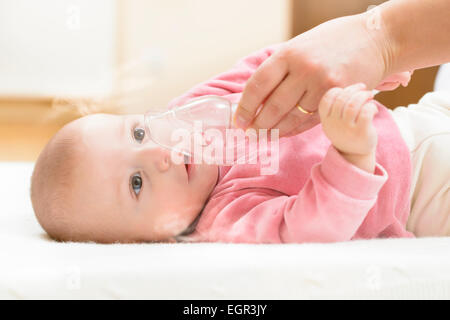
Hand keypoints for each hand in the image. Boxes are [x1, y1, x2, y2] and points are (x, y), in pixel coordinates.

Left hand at [234, 12, 390, 136]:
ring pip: (291, 118)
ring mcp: (323, 85)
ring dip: (275, 131)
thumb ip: (280, 69)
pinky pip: (310, 120)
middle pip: (272, 106)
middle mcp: (304, 69)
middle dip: (257, 124)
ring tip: (265, 136)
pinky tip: (285, 133)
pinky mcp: (338, 98)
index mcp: (289, 53)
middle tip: (250, 134)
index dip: (245, 107)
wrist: (376, 39)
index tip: (238, 121)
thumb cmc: (333, 42)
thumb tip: (255, 98)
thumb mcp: (300, 46)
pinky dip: (295, 129)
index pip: (258, 85)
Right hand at [319, 83, 377, 170]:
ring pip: (354, 104)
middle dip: (354, 90)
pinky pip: (366, 112)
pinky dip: (371, 106)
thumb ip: (338, 105)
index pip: (326, 99)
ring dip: (364, 96)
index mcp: (326, 120)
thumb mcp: (335, 121)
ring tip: (369, 95)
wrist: (354, 155)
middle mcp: (334, 124)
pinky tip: (373, 109)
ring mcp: (347, 129)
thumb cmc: (346, 132)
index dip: (337, 90)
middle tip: (363, 89)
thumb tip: (352, 85)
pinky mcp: (361, 132)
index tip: (346, 90)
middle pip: (342, 99)